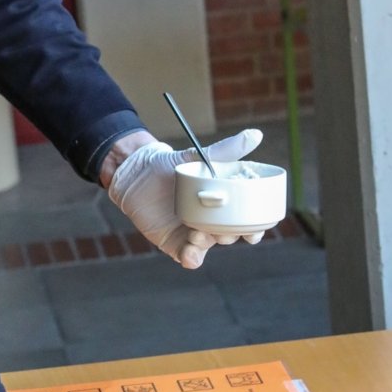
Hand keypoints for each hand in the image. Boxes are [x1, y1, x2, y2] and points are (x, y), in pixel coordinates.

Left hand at [107, 128, 263, 267]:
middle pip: (228, 236)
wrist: (135, 172)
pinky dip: (190, 258)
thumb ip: (225, 151)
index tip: (253, 233)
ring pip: (208, 247)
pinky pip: (187, 256)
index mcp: (223, 205)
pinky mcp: (173, 241)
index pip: (246, 222)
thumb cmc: (170, 164)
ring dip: (207, 244)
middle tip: (220, 230)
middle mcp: (211, 222)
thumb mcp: (197, 157)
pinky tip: (189, 253)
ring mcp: (192, 233)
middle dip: (228, 236)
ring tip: (197, 234)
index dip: (254, 231)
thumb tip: (256, 134)